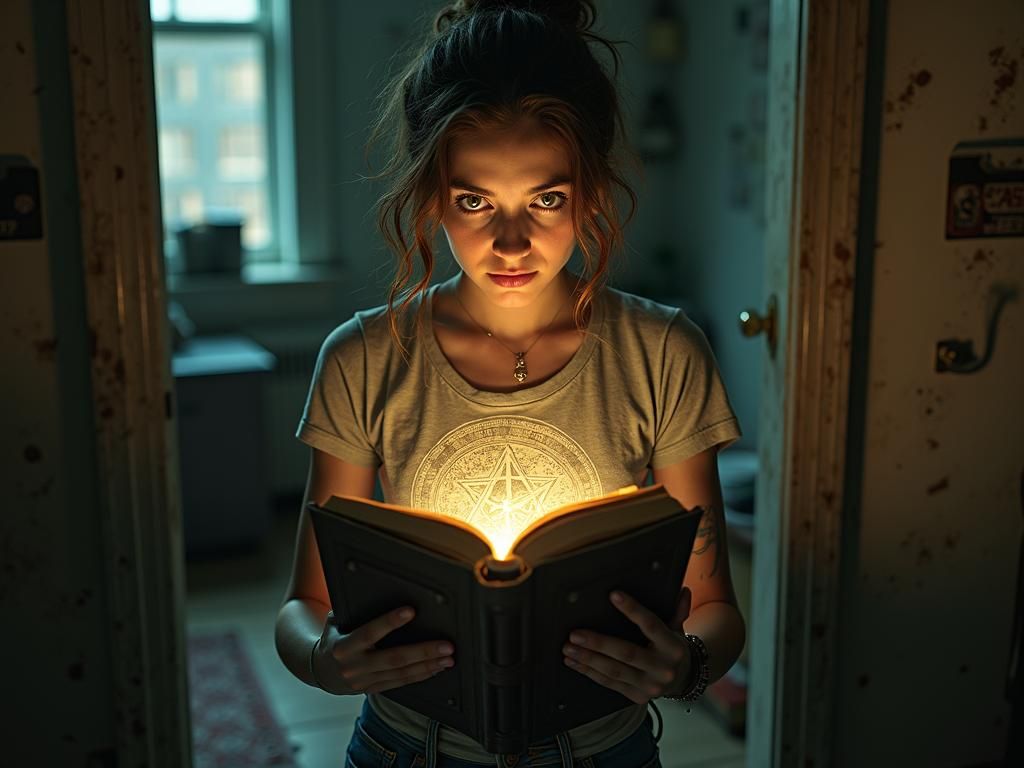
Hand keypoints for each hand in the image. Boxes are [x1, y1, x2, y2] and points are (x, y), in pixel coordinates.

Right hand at [311, 607, 454, 694]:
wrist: (321, 672)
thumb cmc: (334, 638)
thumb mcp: (336, 622)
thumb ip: (355, 611)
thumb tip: (379, 592)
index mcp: (344, 647)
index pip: (370, 633)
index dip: (390, 622)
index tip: (411, 611)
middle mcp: (355, 667)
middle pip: (394, 658)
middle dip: (423, 651)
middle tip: (446, 645)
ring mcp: (365, 681)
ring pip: (402, 674)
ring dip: (428, 665)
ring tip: (448, 658)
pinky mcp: (374, 689)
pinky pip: (401, 683)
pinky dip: (421, 675)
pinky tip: (436, 668)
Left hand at [562, 587, 693, 703]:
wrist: (684, 680)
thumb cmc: (673, 648)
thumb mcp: (678, 628)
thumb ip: (678, 610)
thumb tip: (683, 590)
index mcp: (673, 646)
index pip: (651, 625)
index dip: (632, 610)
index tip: (614, 595)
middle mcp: (662, 668)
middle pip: (627, 653)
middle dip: (598, 643)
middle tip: (575, 635)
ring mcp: (650, 685)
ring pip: (615, 671)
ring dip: (588, 660)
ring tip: (569, 649)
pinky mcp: (637, 696)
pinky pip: (610, 684)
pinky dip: (590, 673)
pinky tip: (575, 663)